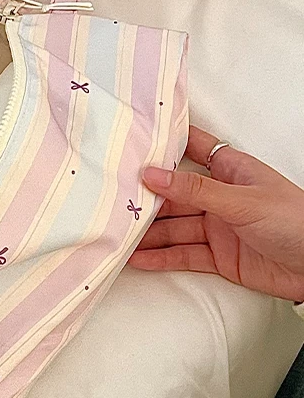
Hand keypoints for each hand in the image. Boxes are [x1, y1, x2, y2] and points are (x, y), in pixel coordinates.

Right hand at [130, 127, 303, 302]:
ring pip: (175, 227)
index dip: (165, 143)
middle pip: (175, 194)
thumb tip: (153, 175)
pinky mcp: (220, 257)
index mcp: (231, 170)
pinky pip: (185, 255)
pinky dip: (162, 258)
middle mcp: (221, 196)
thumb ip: (195, 191)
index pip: (192, 147)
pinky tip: (138, 259)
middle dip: (147, 196)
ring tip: (116, 233)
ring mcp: (219, 227)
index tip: (132, 138)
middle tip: (112, 198)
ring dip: (149, 232)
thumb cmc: (294, 220)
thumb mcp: (242, 201)